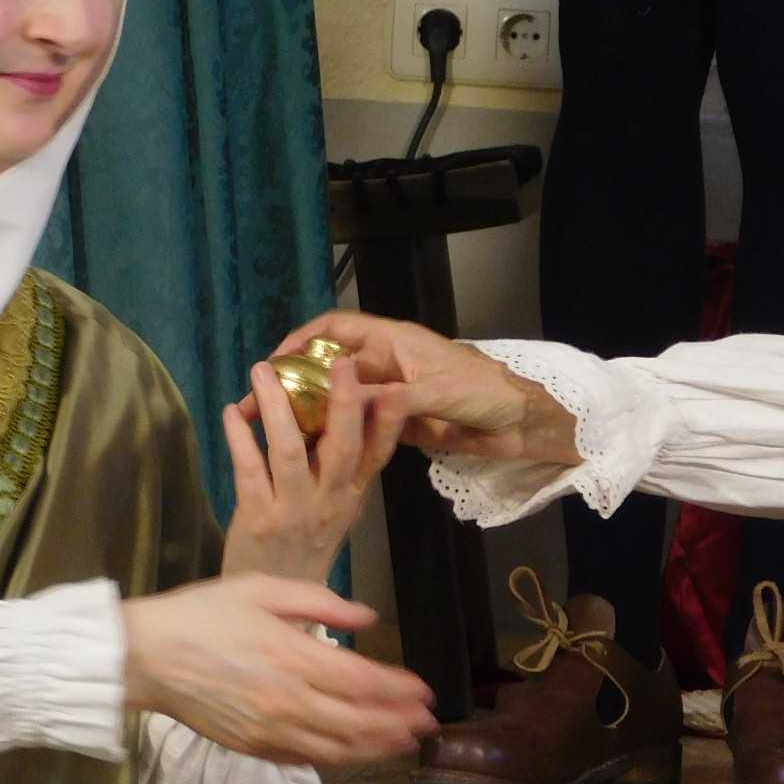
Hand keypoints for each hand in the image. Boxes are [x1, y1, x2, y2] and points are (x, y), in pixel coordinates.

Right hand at [121, 573, 437, 765]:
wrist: (145, 656)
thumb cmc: (203, 614)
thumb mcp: (263, 590)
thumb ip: (321, 602)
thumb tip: (367, 617)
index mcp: (294, 657)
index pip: (362, 681)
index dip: (398, 690)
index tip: (425, 691)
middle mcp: (288, 700)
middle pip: (358, 721)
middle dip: (398, 723)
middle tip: (429, 723)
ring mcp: (269, 730)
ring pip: (336, 748)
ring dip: (376, 748)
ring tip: (404, 743)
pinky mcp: (251, 747)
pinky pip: (303, 759)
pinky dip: (335, 759)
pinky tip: (353, 754)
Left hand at [221, 357, 405, 582]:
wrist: (276, 598)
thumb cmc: (307, 545)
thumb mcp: (339, 509)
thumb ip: (345, 467)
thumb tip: (347, 411)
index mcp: (352, 496)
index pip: (379, 454)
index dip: (388, 421)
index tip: (392, 388)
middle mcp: (330, 502)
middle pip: (342, 447)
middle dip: (341, 402)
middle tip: (338, 364)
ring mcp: (294, 511)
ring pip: (290, 451)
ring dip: (275, 407)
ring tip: (262, 372)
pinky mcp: (259, 518)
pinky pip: (249, 469)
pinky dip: (239, 437)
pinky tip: (232, 413)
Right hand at [262, 311, 579, 464]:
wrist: (522, 422)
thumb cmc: (486, 391)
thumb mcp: (437, 390)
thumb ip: (393, 398)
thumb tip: (347, 403)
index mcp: (393, 343)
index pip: (337, 329)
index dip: (303, 339)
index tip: (274, 362)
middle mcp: (387, 366)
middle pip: (332, 369)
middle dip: (298, 384)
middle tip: (261, 407)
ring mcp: (392, 397)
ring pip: (342, 402)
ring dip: (314, 414)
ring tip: (280, 435)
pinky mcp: (401, 426)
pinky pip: (361, 428)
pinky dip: (340, 437)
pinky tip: (317, 454)